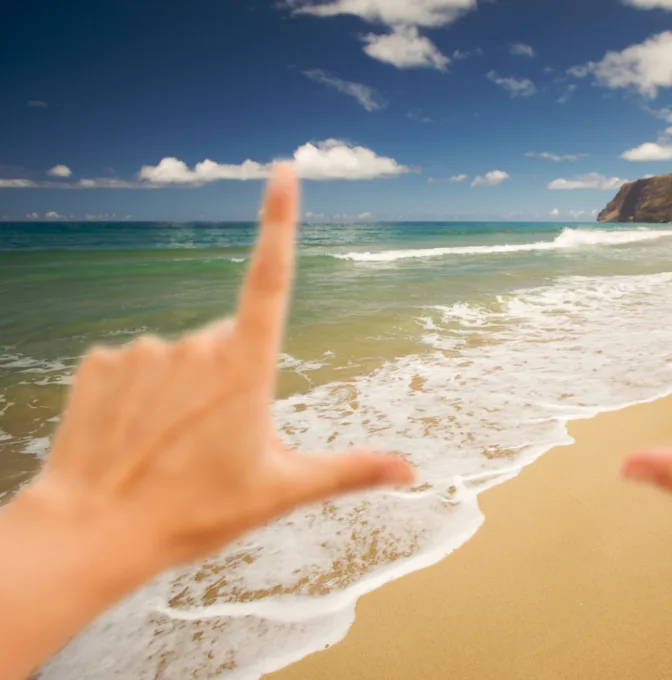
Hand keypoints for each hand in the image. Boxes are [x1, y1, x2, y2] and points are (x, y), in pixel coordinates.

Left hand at [21, 164, 413, 570]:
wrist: (93, 534)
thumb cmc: (195, 513)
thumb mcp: (281, 492)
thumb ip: (349, 471)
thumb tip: (411, 470)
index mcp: (245, 368)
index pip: (270, 278)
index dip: (279, 220)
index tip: (283, 170)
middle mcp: (195, 346)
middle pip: (226, 344)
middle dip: (228, 381)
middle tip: (212, 443)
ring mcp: (143, 351)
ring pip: (179, 357)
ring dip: (181, 391)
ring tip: (168, 447)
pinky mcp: (99, 362)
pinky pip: (131, 367)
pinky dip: (136, 395)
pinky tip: (131, 436)